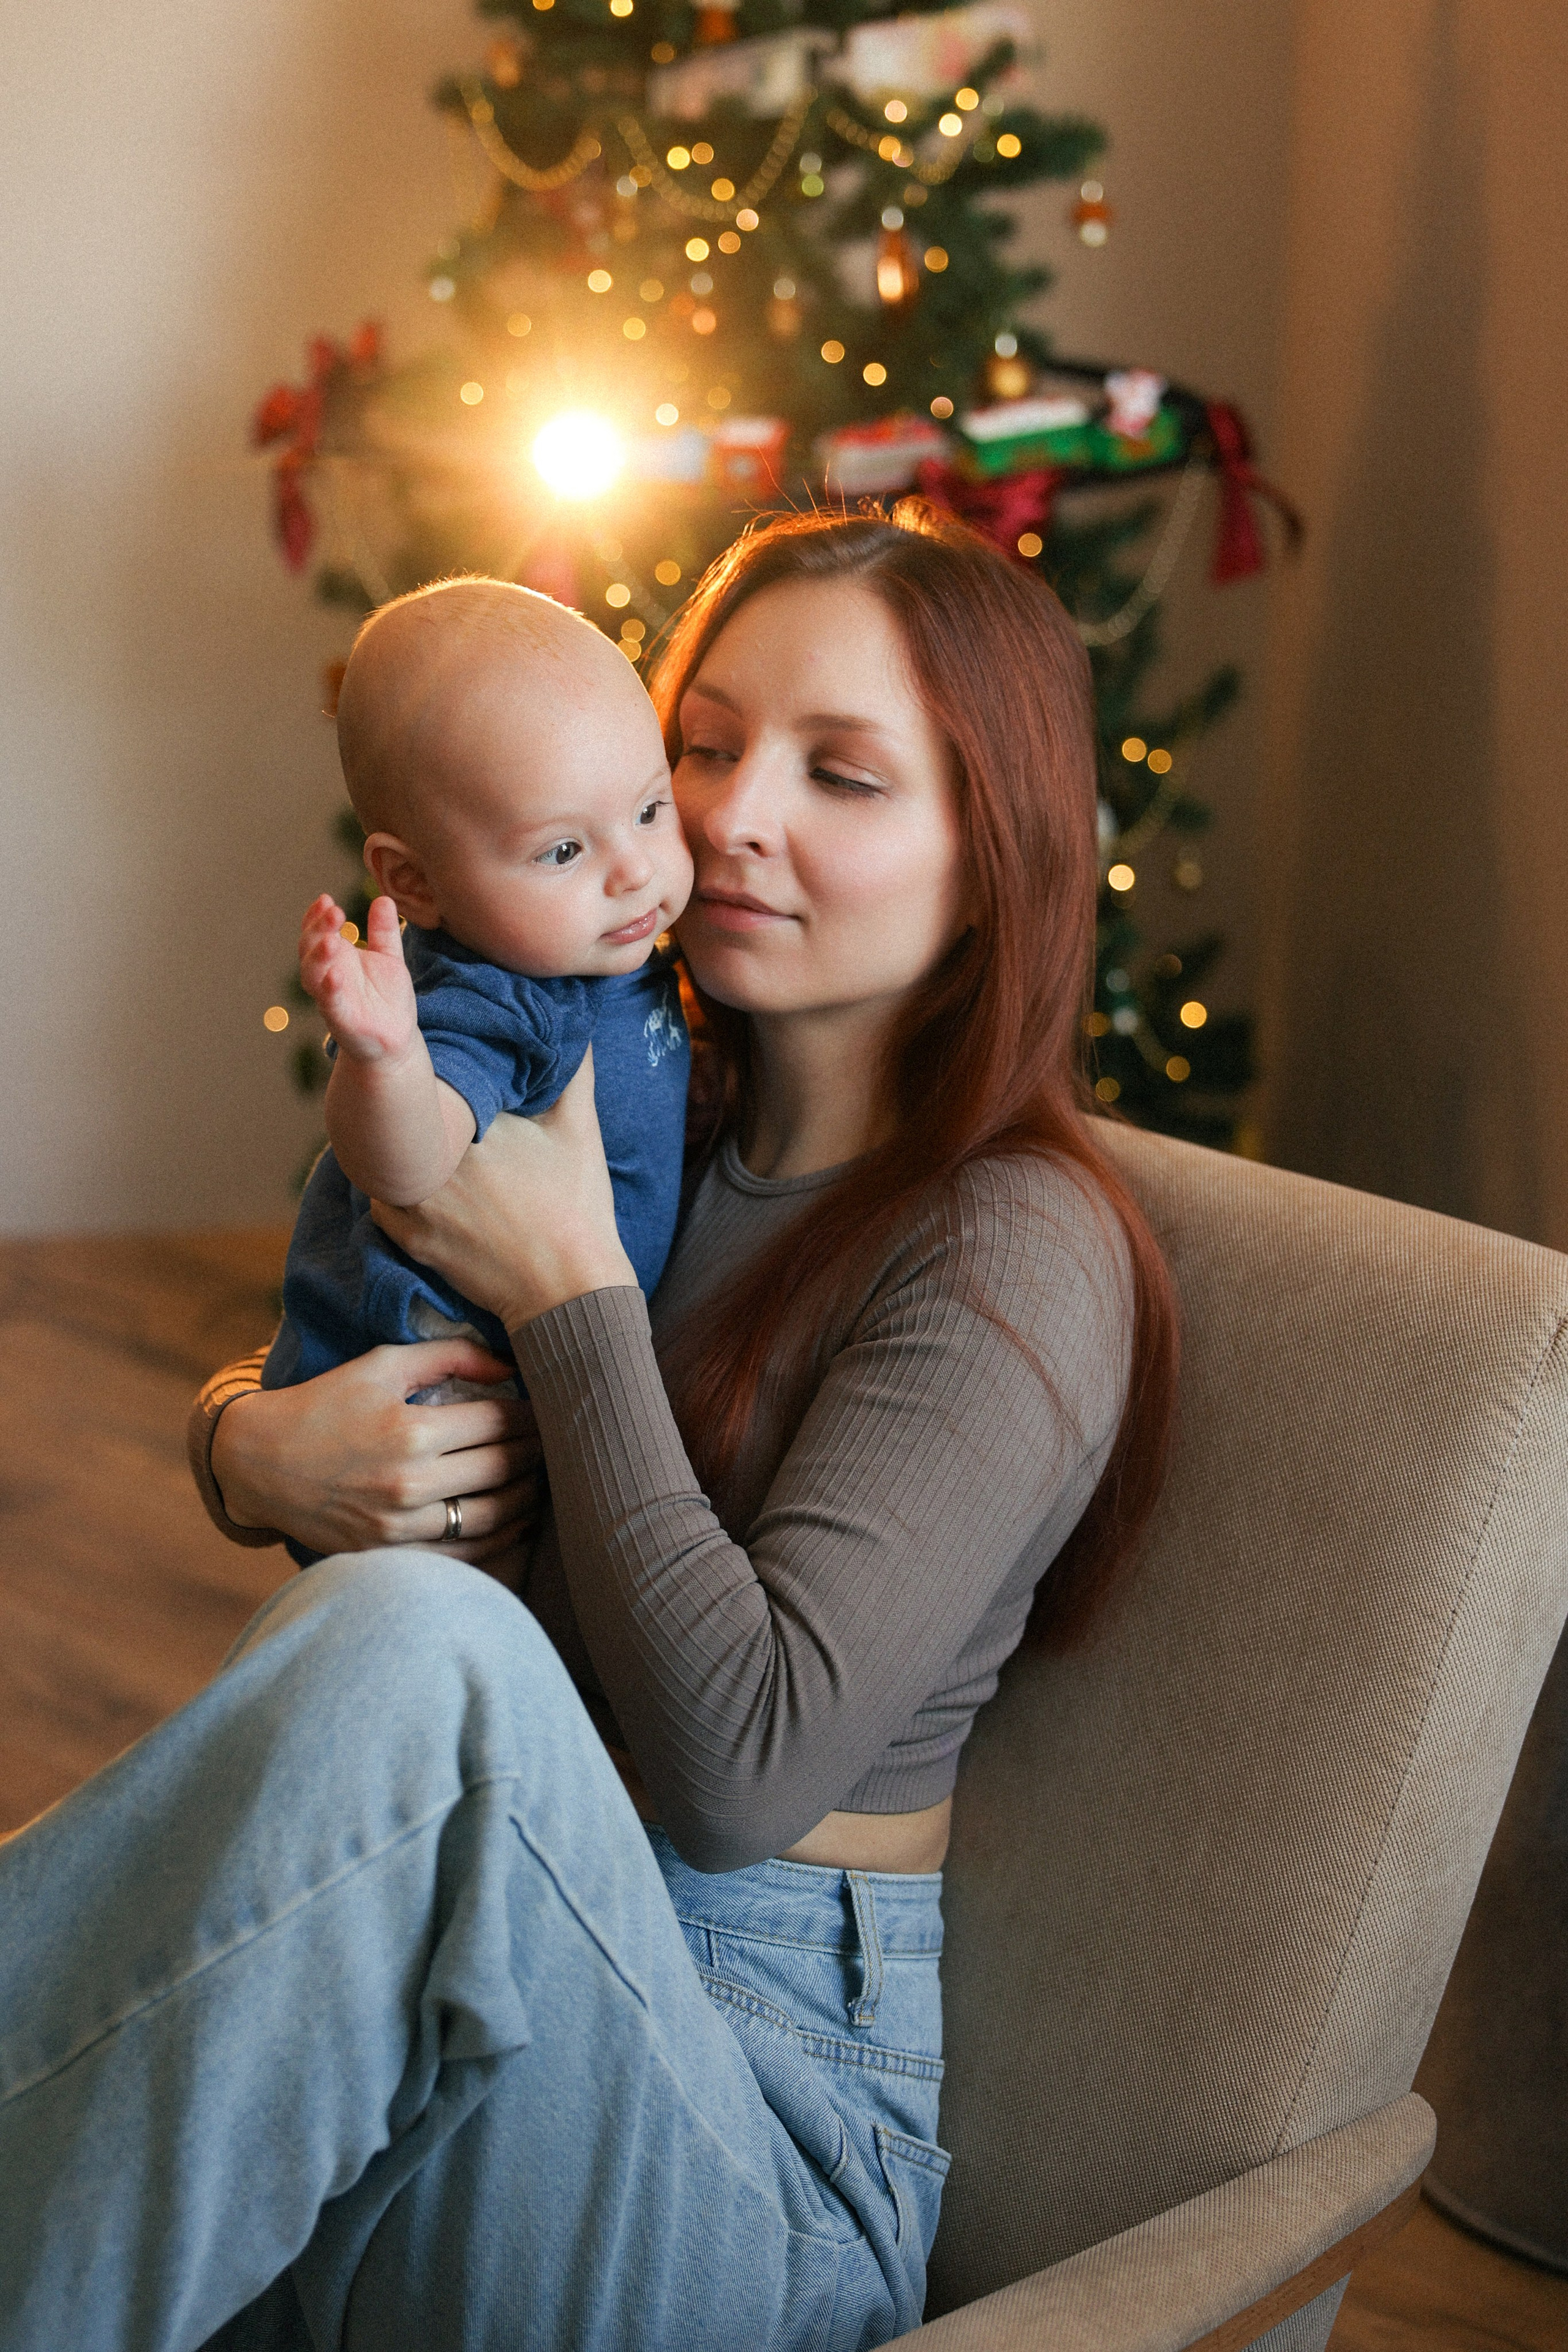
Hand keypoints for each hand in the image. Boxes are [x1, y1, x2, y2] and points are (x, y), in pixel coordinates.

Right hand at [211, 1336, 543, 1575]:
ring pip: (493, 1517)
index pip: (498, 1422)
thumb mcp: (380, 1364)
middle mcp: (410, 1483)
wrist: (259, 1464)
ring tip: (542, 1481)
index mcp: (411, 1431)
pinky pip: (464, 1555)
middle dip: (538, 1452)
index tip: (545, 1408)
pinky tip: (516, 1522)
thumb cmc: (324, 1404)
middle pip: (503, 1468)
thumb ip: (449, 1356)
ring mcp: (400, 1526)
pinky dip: (500, 1540)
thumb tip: (509, 1363)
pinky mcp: (391, 1555)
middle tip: (554, 1442)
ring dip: (528, 1498)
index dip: (531, 1414)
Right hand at [300, 892, 416, 1065]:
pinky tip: (335, 975)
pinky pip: (329, 1003)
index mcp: (336, 958)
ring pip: (311, 975)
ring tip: (332, 940)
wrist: (396, 1038)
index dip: (316, 916)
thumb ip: (384, 932)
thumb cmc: (387, 998)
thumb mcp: (389, 958)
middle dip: (317, 929)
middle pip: (309, 949)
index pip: (317, 932)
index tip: (326, 899)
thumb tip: (384, 899)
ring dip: (318, 956)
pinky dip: (329, 990)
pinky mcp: (341, 1020)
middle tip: (333, 911)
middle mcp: (327, 976)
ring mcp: (330, 998)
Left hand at [372, 1051, 635, 1332]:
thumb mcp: (581, 1131)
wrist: (567, 1290)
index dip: (434, 1068)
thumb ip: (574, 1073)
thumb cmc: (578, 1208)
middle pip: (402, 1117)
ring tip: (418, 1138)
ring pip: (384, 1156)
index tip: (443, 1061)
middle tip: (429, 1098)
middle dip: (412, 1107)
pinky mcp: (408, 1238)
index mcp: (471, 1122)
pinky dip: (394, 1187)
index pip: (434, 1079)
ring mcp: (414, 1201)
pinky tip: (415, 1180)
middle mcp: (432, 1159)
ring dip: (397, 1147)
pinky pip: (381, 1200)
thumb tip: (576, 1028)